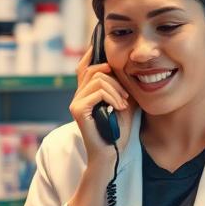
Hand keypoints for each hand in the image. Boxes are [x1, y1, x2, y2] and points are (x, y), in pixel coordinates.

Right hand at [70, 49, 135, 165]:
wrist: (110, 155)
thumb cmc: (117, 132)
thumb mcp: (123, 104)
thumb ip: (121, 87)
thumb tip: (129, 69)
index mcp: (86, 93)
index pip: (85, 66)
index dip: (93, 54)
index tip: (106, 50)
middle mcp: (78, 96)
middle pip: (94, 69)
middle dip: (115, 79)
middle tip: (126, 97)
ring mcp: (76, 102)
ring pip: (97, 78)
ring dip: (116, 90)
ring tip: (124, 104)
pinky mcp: (77, 110)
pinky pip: (97, 91)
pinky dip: (112, 97)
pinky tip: (119, 108)